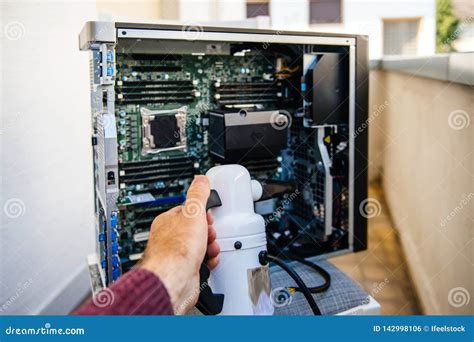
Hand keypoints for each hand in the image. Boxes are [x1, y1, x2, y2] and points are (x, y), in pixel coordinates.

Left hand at [139, 176, 219, 313]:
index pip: (187, 211)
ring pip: (200, 246)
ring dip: (210, 246)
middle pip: (195, 229)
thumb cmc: (176, 249)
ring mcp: (177, 255)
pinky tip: (209, 261)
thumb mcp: (193, 213)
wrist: (175, 279)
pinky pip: (201, 262)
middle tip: (209, 233)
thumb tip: (200, 180)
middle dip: (208, 231)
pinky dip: (209, 261)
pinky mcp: (185, 270)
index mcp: (168, 221)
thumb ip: (198, 194)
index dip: (201, 213)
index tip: (209, 215)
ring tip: (210, 248)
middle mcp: (170, 238)